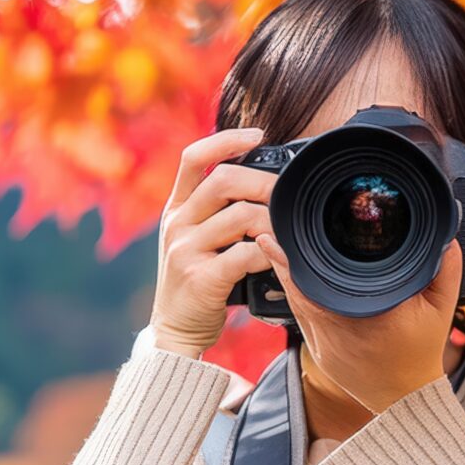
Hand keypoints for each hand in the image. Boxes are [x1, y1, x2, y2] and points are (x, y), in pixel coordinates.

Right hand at [148, 127, 278, 357]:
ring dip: (273, 222)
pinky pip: (246, 254)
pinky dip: (270, 253)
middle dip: (264, 183)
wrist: (176, 330)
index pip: (192, 157)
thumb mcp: (197, 239)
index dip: (225, 139)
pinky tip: (277, 258)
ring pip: (241, 215)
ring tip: (285, 234)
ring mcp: (185, 249)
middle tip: (288, 196)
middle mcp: (177, 223)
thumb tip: (263, 184)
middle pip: (223, 180)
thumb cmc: (198, 281)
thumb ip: (218, 213)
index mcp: (177, 209)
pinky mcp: (200, 278)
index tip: (258, 134)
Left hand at [255, 231, 461, 413]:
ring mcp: (324, 345)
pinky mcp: (320, 353)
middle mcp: (338, 329)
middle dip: (284, 261)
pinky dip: (294, 297)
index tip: (283, 238)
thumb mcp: (442, 309)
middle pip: (299, 290)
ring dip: (284, 277)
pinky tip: (288, 279)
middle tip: (270, 234)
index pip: (320, 283)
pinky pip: (301, 319)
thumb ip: (445, 271)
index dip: (297, 260)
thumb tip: (447, 238)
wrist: (407, 397)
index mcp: (365, 314)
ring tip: (273, 248)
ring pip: (296, 304)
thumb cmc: (422, 351)